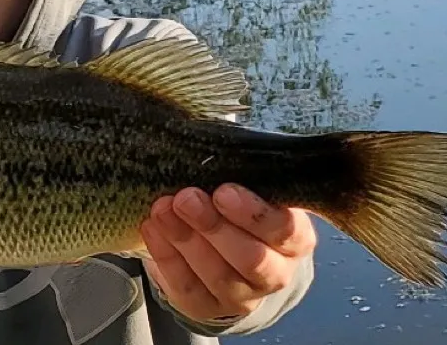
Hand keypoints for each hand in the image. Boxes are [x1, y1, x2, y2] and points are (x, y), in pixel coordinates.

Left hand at [140, 185, 315, 326]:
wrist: (230, 251)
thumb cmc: (243, 205)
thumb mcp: (252, 184)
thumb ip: (242, 169)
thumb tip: (211, 139)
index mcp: (295, 238)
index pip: (284, 230)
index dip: (253, 213)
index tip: (223, 190)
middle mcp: (275, 273)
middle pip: (251, 259)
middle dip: (214, 227)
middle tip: (186, 198)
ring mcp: (243, 296)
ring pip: (218, 276)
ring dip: (185, 239)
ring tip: (162, 208)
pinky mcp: (209, 307)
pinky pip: (187, 287)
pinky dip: (166, 256)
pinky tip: (152, 227)